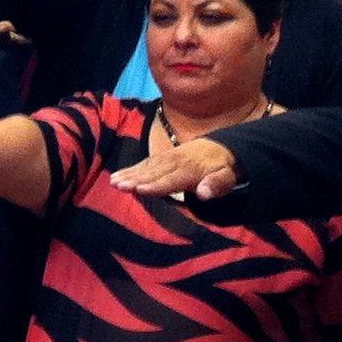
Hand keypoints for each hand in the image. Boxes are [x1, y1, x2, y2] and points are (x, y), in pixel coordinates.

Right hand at [110, 136, 240, 199]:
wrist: (221, 148)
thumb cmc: (223, 169)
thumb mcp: (228, 178)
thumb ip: (217, 185)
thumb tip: (204, 193)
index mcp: (190, 170)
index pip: (170, 180)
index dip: (155, 185)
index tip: (139, 189)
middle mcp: (175, 162)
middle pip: (153, 173)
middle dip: (135, 179)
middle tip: (117, 186)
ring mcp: (167, 158)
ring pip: (146, 167)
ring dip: (129, 174)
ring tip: (113, 181)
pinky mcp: (162, 157)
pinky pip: (145, 163)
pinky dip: (131, 169)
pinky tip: (118, 175)